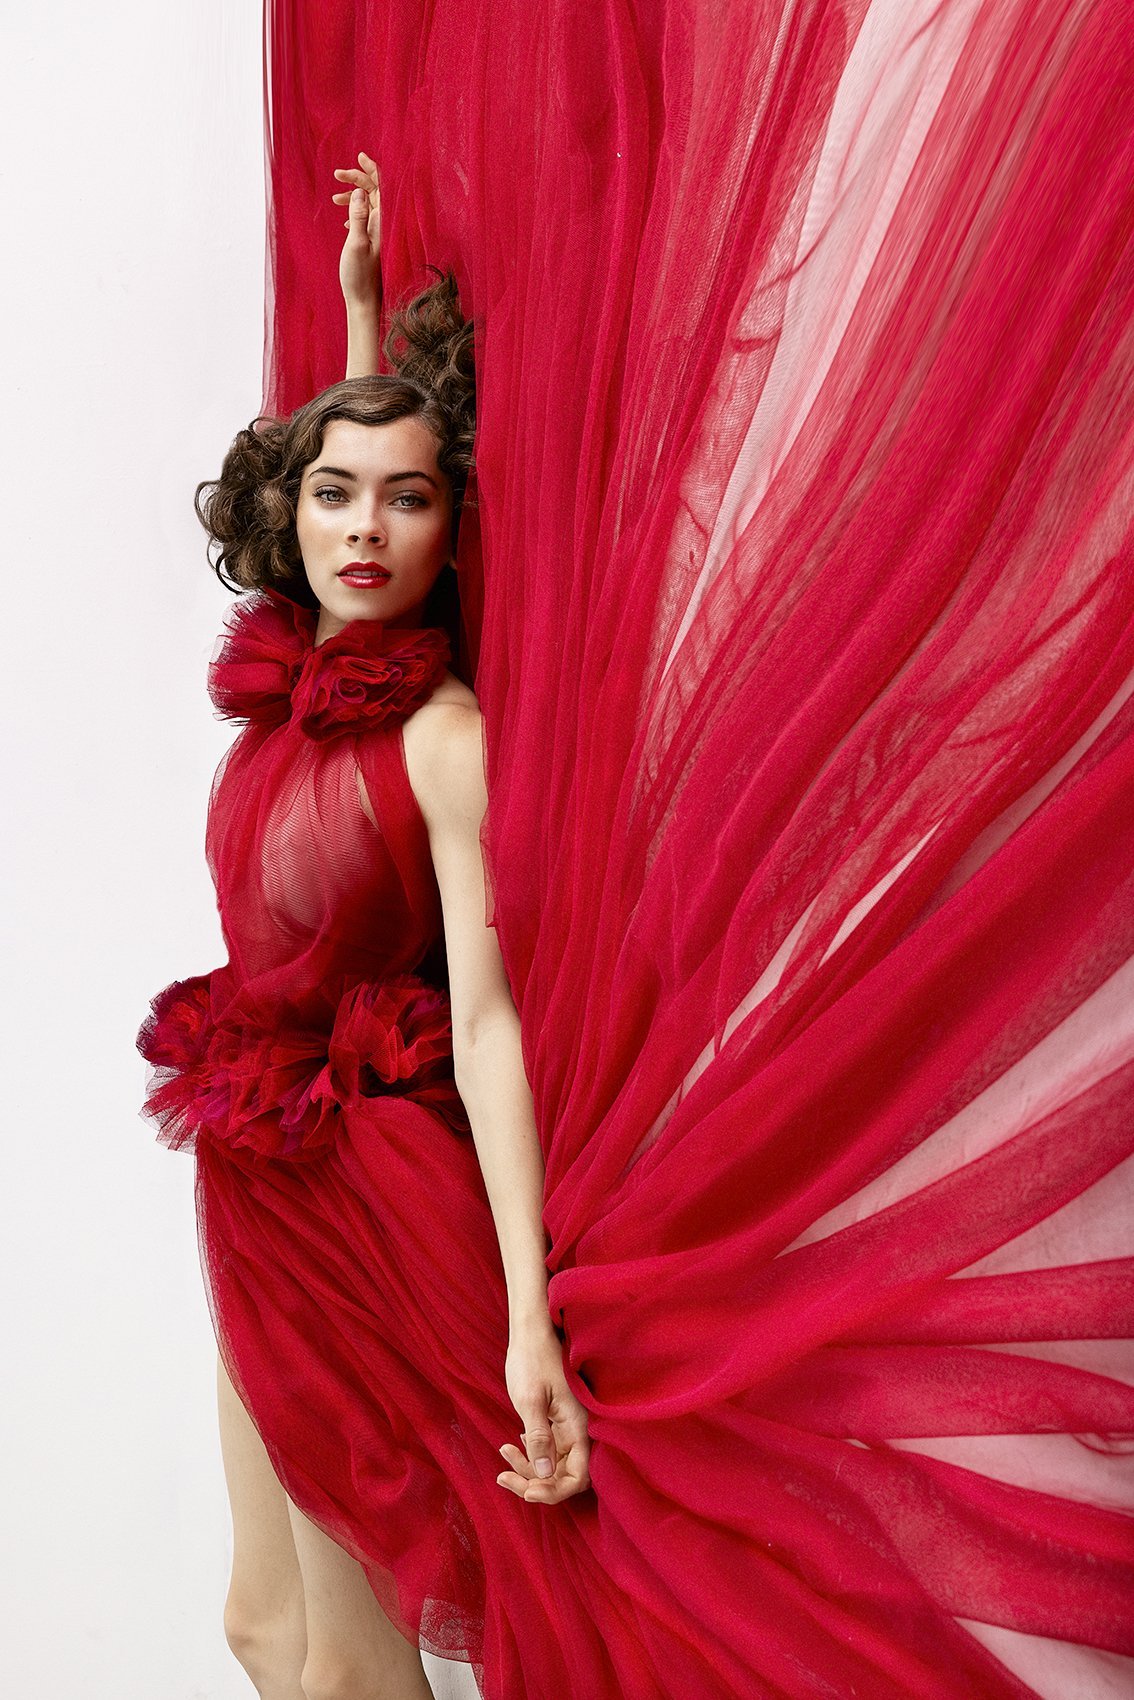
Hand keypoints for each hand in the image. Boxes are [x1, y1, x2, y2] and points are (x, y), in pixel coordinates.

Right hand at [332, 151, 381, 307]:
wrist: (364, 302)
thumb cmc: (360, 277)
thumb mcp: (356, 244)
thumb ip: (358, 216)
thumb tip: (358, 192)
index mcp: (384, 222)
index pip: (383, 186)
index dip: (373, 169)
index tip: (359, 156)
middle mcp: (385, 225)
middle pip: (375, 191)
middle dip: (356, 179)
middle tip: (336, 175)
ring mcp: (379, 233)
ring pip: (368, 203)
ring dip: (352, 196)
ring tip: (334, 197)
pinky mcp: (373, 241)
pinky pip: (365, 217)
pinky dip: (354, 211)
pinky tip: (344, 220)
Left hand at [498, 1323, 591, 1505]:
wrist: (532, 1331)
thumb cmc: (531, 1359)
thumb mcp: (531, 1400)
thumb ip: (539, 1437)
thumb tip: (545, 1474)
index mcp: (578, 1426)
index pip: (577, 1477)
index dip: (553, 1491)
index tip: (526, 1491)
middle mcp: (578, 1430)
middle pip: (565, 1476)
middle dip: (535, 1483)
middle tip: (504, 1476)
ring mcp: (568, 1426)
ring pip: (554, 1464)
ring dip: (529, 1468)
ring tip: (503, 1453)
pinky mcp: (557, 1421)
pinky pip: (549, 1450)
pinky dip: (530, 1454)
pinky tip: (514, 1444)